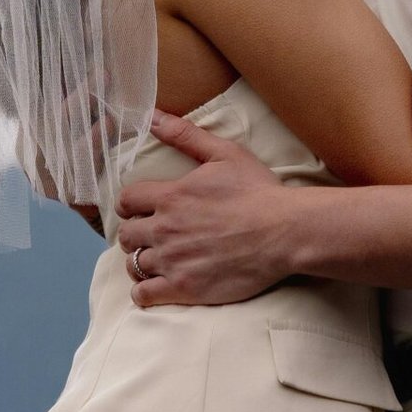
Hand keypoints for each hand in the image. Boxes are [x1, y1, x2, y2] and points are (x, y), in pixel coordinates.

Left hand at [118, 111, 299, 303]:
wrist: (285, 232)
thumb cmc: (259, 191)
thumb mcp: (225, 153)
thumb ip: (185, 135)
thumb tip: (152, 116)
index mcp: (170, 196)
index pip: (125, 201)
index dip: (131, 204)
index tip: (142, 209)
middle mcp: (164, 229)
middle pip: (126, 234)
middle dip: (135, 233)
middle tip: (153, 235)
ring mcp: (172, 261)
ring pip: (133, 264)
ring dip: (142, 260)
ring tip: (159, 259)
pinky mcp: (184, 288)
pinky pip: (144, 295)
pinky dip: (145, 291)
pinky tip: (158, 284)